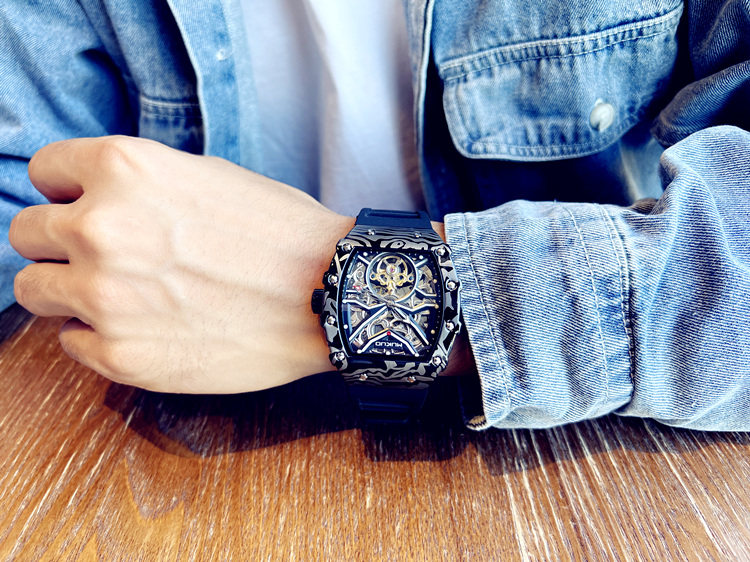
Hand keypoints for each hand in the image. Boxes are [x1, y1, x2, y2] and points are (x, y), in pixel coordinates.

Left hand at [10, 136, 352, 392]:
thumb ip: (137, 185)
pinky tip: (144, 328)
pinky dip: (97, 334)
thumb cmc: (281, 233)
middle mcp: (100, 228)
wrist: (330, 296)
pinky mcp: (119, 356)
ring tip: (118, 295)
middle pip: (26, 233)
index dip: (66, 190)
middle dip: (60, 242)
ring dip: (67, 289)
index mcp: (124, 169)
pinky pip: (70, 341)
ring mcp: (104, 297)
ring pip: (33, 289)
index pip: (44, 171)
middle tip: (104, 256)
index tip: (83, 206)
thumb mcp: (207, 176)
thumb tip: (92, 201)